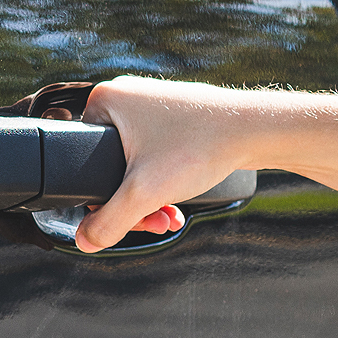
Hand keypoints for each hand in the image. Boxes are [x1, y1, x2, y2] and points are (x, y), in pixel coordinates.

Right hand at [72, 75, 250, 252]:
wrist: (256, 129)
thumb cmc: (201, 145)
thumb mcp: (144, 193)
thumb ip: (108, 222)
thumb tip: (85, 241)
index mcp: (104, 101)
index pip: (81, 162)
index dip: (102, 201)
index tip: (130, 218)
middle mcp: (125, 96)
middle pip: (110, 168)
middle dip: (133, 203)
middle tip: (155, 222)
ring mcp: (151, 105)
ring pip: (136, 166)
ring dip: (150, 198)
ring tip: (169, 218)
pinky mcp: (174, 116)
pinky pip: (156, 156)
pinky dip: (164, 182)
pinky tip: (176, 205)